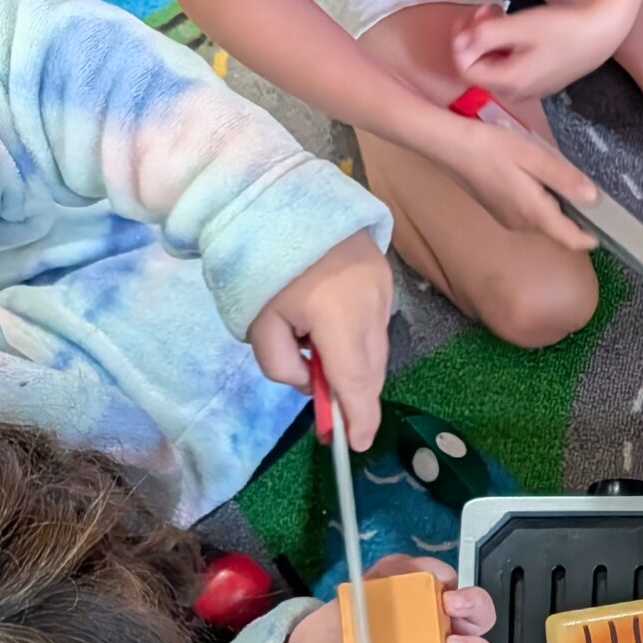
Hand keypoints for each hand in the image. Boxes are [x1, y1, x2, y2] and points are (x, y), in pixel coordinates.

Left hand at [249, 230, 393, 449]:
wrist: (279, 198)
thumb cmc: (260, 262)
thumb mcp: (258, 324)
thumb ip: (281, 365)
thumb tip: (307, 382)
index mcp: (339, 318)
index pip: (356, 383)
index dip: (359, 418)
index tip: (357, 444)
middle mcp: (372, 308)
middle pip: (371, 371)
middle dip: (353, 394)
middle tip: (327, 405)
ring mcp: (383, 291)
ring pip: (376, 349)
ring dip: (353, 365)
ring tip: (317, 352)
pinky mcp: (384, 278)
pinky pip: (375, 325)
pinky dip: (357, 340)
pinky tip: (329, 328)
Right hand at [284, 557, 497, 642]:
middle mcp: (434, 636)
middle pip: (475, 617)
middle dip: (475, 606)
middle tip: (451, 604)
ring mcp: (414, 606)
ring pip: (446, 584)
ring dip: (442, 577)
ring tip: (423, 582)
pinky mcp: (389, 585)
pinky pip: (407, 567)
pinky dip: (405, 564)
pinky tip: (390, 574)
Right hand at [435, 112, 599, 252]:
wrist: (448, 146)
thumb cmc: (490, 147)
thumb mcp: (534, 157)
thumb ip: (565, 179)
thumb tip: (594, 198)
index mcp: (534, 213)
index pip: (569, 239)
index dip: (589, 238)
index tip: (605, 230)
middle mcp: (521, 223)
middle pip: (556, 229)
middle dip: (573, 217)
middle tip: (586, 192)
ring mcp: (507, 219)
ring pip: (542, 221)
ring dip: (555, 208)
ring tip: (561, 180)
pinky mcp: (498, 211)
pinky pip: (527, 213)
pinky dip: (539, 203)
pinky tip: (535, 179)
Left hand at [452, 0, 626, 100]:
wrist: (603, 32)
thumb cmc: (563, 28)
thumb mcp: (519, 27)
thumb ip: (484, 35)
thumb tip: (461, 42)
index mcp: (508, 82)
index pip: (464, 69)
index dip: (461, 42)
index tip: (472, 17)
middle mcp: (516, 92)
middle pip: (479, 68)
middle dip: (475, 37)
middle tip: (486, 10)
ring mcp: (529, 89)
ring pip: (494, 65)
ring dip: (490, 39)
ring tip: (501, 12)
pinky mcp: (540, 79)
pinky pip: (511, 66)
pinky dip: (506, 46)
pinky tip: (517, 27)